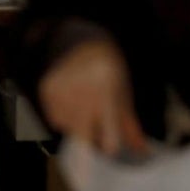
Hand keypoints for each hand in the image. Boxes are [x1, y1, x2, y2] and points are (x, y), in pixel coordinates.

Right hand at [39, 40, 147, 156]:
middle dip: (91, 138)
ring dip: (77, 125)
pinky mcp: (47, 90)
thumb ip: (130, 125)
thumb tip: (142, 150)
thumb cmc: (108, 69)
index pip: (108, 140)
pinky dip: (63, 116)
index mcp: (107, 95)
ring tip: (84, 104)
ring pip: (69, 129)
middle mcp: (82, 95)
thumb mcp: (123, 93)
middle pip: (84, 139)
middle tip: (97, 128)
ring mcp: (62, 93)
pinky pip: (55, 119)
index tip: (110, 144)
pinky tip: (71, 98)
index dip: (110, 145)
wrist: (82, 40)